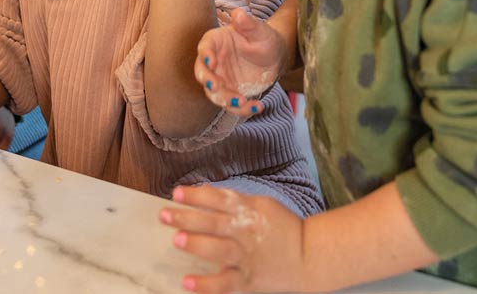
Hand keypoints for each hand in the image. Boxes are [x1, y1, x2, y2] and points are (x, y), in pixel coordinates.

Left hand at [161, 184, 305, 292]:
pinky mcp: (248, 281)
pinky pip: (224, 284)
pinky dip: (206, 284)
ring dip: (197, 244)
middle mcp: (247, 233)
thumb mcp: (263, 205)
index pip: (220, 200)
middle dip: (188, 218)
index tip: (176, 193)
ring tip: (176, 240)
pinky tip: (187, 282)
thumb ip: (235, 201)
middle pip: (215, 223)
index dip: (197, 196)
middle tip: (165, 215)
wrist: (311, 257)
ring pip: (219, 250)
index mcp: (251, 211)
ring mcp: (247, 258)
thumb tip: (203, 193)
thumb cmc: (283, 228)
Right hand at [195, 8, 285, 115]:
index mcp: (217, 42)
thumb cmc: (264, 39)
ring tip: (241, 101)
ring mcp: (221, 79)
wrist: (275, 57)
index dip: (205, 54)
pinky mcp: (231, 93)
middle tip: (215, 87)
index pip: (205, 47)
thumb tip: (238, 14)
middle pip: (202, 72)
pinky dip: (242, 109)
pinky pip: (232, 104)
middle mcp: (215, 62)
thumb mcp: (260, 31)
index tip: (211, 62)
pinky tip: (257, 106)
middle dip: (207, 80)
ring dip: (224, 99)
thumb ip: (248, 24)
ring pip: (215, 93)